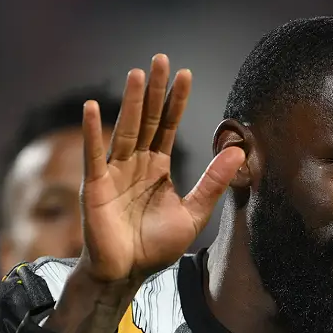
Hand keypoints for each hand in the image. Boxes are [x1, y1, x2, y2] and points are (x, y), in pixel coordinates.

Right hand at [78, 54, 243, 286]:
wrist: (127, 274)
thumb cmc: (155, 247)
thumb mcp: (193, 213)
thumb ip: (213, 182)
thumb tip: (239, 150)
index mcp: (158, 168)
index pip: (168, 127)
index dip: (176, 101)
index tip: (185, 75)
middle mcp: (136, 164)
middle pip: (147, 120)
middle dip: (155, 91)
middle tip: (161, 59)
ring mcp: (114, 173)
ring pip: (125, 130)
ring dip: (131, 103)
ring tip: (138, 74)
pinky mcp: (95, 186)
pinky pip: (94, 155)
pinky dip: (93, 131)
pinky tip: (94, 108)